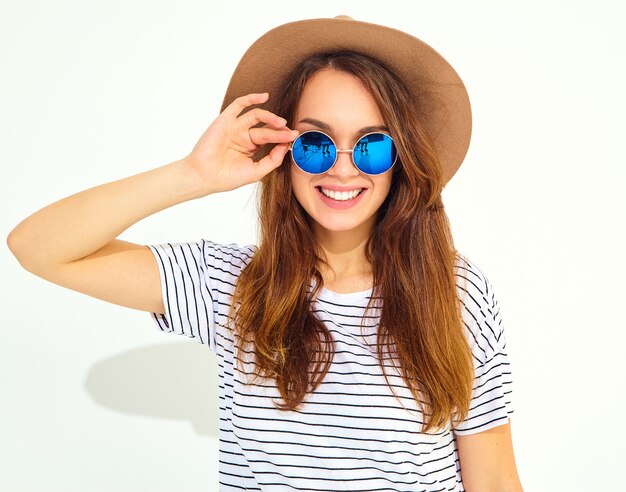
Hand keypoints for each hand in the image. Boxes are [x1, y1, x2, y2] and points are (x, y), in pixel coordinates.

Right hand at [182, 92, 298, 195]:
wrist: (204, 177)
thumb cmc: (227, 178)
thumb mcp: (256, 171)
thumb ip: (272, 160)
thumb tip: (285, 147)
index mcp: (251, 147)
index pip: (271, 139)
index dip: (283, 138)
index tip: (294, 140)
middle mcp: (244, 136)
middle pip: (266, 129)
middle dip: (279, 131)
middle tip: (291, 133)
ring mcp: (235, 127)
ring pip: (256, 116)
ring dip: (270, 117)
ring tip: (281, 123)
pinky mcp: (225, 120)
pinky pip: (239, 105)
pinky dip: (251, 99)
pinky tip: (264, 97)